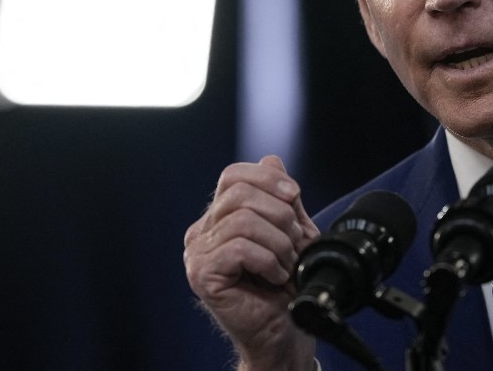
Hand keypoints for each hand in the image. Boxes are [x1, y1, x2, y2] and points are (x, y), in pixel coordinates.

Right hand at [183, 155, 319, 369]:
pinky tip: (276, 276)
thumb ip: (280, 198)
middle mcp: (202, 233)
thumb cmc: (285, 288)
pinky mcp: (202, 275)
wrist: (283, 333)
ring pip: (242, 220)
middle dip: (279, 214)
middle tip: (294, 242)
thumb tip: (272, 159)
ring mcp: (198, 254)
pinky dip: (268, 260)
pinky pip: (239, 248)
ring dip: (278, 242)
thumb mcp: (290, 233)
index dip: (266, 178)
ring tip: (287, 263)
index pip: (232, 176)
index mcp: (218, 218)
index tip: (294, 196)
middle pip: (238, 193)